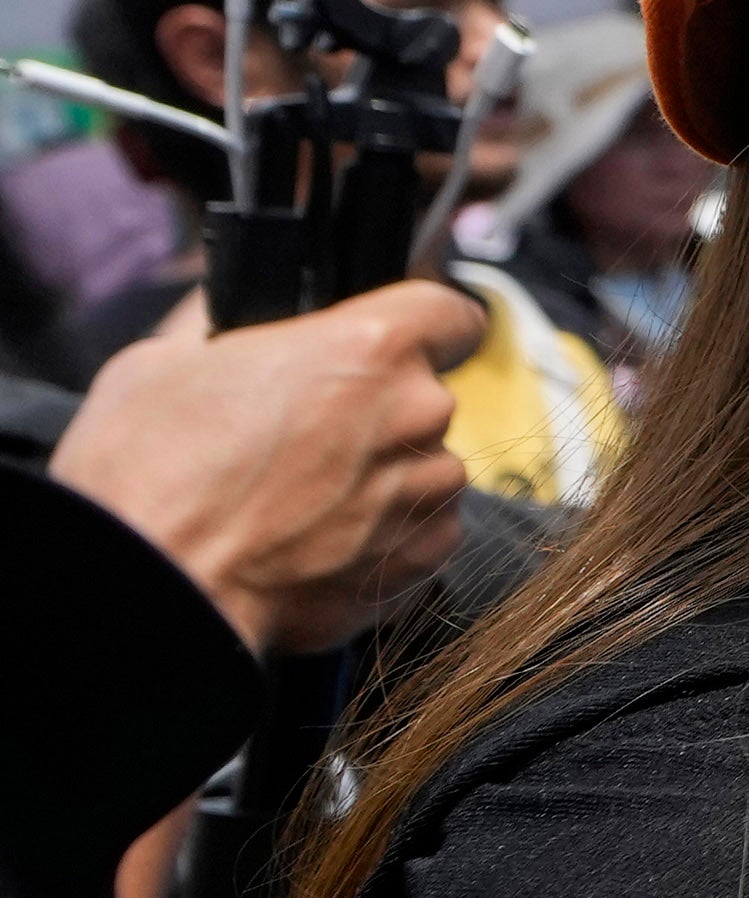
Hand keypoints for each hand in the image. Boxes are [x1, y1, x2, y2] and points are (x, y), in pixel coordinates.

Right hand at [47, 284, 477, 653]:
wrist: (157, 585)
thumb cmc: (150, 471)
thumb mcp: (166, 360)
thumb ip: (230, 332)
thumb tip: (230, 317)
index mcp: (370, 347)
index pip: (450, 312)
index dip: (428, 329)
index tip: (402, 346)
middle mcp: (418, 414)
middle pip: (424, 398)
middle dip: (375, 414)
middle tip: (302, 439)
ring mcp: (428, 491)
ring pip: (424, 468)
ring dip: (382, 478)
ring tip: (299, 501)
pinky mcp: (424, 558)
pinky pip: (421, 531)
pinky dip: (383, 536)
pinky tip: (316, 543)